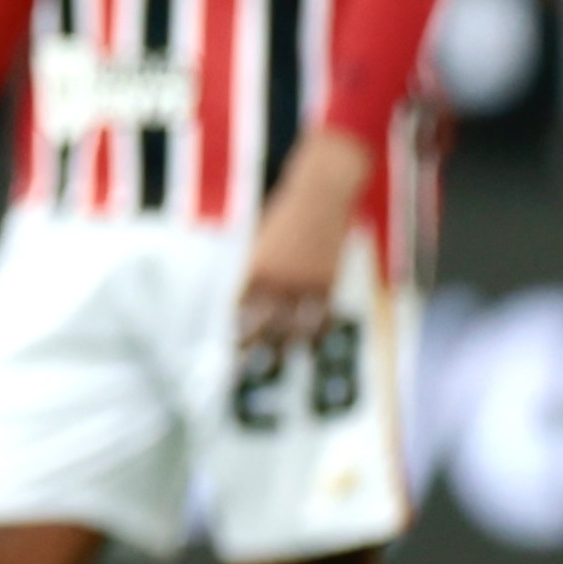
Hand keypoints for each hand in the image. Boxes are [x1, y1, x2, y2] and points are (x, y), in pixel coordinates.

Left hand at [237, 130, 373, 347]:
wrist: (320, 194)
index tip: (234, 345)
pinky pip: (321, 317)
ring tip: (279, 364)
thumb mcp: (264, 241)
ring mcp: (305, 283)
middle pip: (263, 325)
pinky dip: (316, 334)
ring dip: (285, 349)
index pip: (241, 308)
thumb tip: (253, 298)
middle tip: (244, 369)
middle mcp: (278, 280)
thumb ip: (259, 270)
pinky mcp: (328, 282)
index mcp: (255, 268)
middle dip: (253, 349)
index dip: (238, 329)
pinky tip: (312, 345)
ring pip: (293, 328)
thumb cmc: (288, 214)